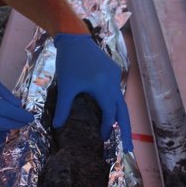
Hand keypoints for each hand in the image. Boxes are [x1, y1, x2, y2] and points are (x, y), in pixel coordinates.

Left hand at [53, 33, 132, 150]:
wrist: (74, 38)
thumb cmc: (69, 62)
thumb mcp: (66, 87)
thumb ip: (63, 108)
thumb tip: (56, 126)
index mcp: (103, 87)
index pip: (110, 113)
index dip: (106, 128)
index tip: (102, 139)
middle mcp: (113, 81)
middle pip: (123, 110)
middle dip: (126, 129)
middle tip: (129, 148)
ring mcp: (115, 74)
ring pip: (120, 99)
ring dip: (119, 115)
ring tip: (120, 130)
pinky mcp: (113, 69)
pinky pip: (116, 89)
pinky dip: (115, 102)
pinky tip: (110, 108)